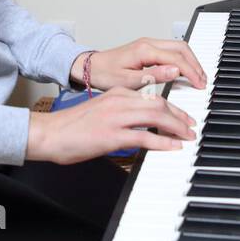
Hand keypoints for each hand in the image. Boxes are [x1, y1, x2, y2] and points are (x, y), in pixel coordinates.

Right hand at [26, 87, 196, 164]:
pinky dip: (162, 142)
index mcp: (116, 93)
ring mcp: (115, 117)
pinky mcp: (111, 135)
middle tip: (190, 128)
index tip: (182, 117)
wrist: (49, 133)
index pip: (153, 96)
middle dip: (179, 116)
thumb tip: (141, 127)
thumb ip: (122, 114)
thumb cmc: (72, 127)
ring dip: (176, 127)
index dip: (172, 107)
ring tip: (186, 136)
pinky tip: (172, 147)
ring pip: (155, 116)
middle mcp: (118, 100)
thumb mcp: (101, 112)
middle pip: (159, 104)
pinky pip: (144, 137)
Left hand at [70, 38, 206, 91]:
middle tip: (203, 81)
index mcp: (144, 50)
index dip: (191, 72)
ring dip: (190, 61)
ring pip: (178, 47)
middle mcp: (148, 43)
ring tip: (197, 77)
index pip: (176, 59)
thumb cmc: (104, 75)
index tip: (199, 85)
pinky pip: (171, 50)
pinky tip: (185, 71)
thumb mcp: (128, 81)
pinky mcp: (148, 48)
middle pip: (182, 48)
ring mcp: (148, 44)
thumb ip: (153, 76)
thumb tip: (175, 71)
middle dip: (195, 64)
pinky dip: (182, 59)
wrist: (90, 67)